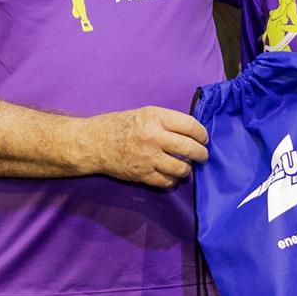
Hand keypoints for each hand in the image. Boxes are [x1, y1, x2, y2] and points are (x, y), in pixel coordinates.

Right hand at [87, 106, 208, 186]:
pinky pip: (167, 181)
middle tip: (202, 156)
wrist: (93, 143)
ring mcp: (148, 158)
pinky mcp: (142, 174)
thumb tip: (190, 132)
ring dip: (188, 169)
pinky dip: (173, 180)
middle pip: (190, 149)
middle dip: (201, 154)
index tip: (203, 138)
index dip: (202, 134)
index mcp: (155, 118)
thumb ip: (166, 121)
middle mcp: (154, 137)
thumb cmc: (118, 125)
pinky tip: (171, 176)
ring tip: (186, 166)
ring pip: (182, 168)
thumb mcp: (143, 114)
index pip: (191, 126)